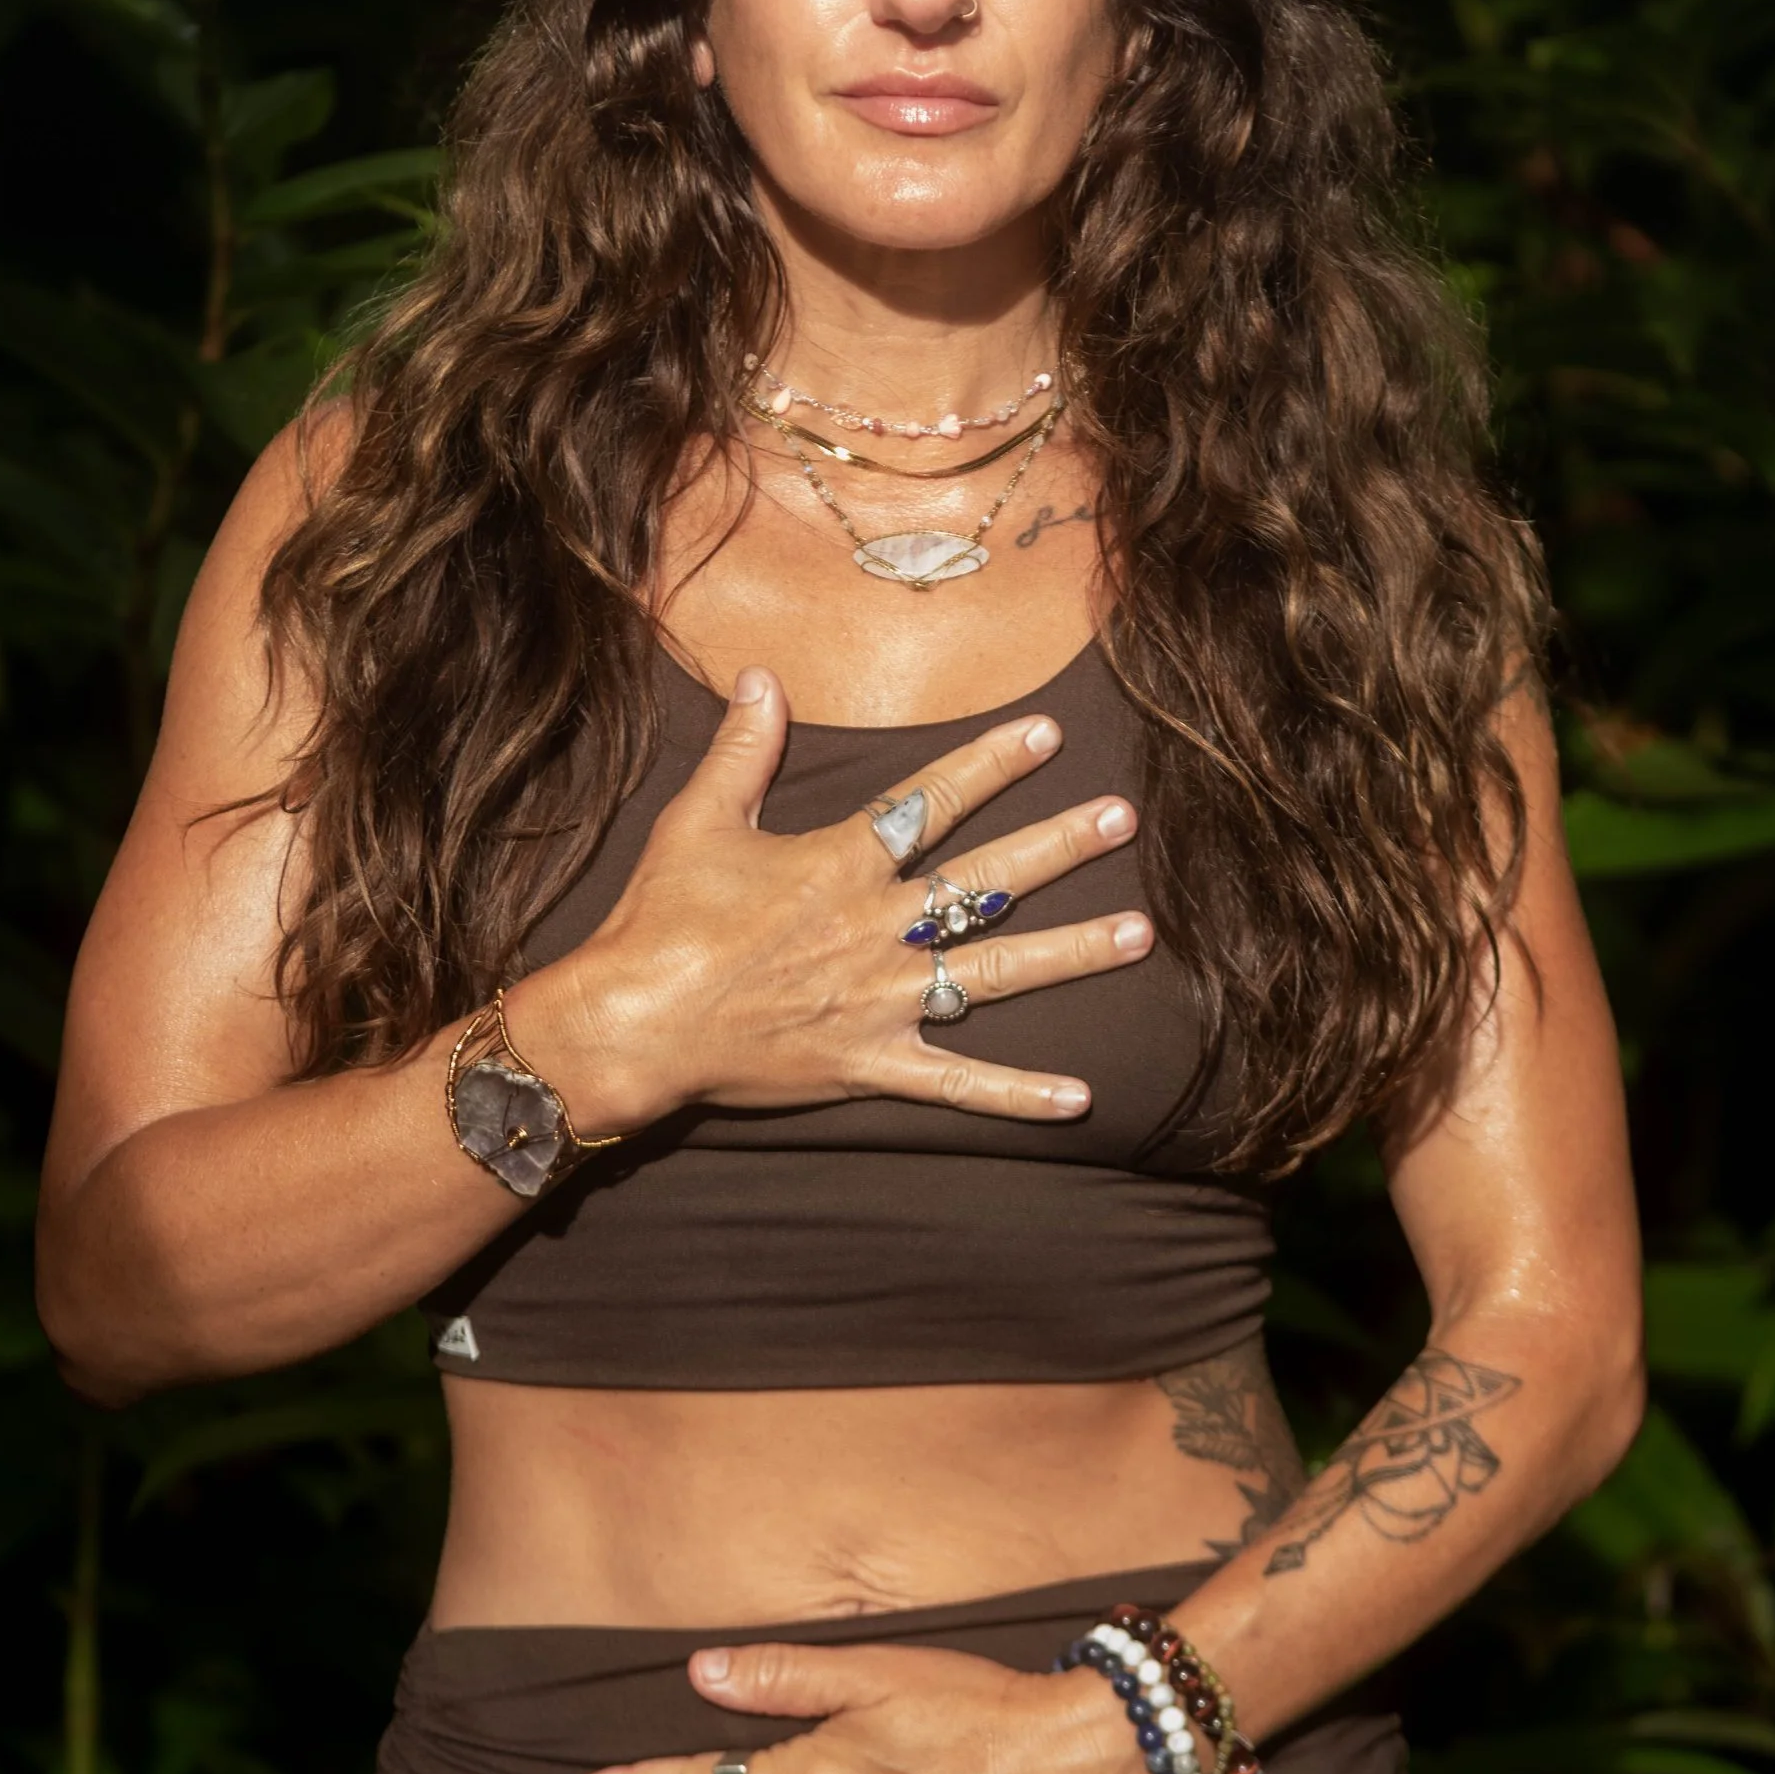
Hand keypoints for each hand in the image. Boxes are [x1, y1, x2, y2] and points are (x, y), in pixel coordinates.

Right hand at [513, 667, 1150, 1131]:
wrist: (634, 1024)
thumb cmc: (662, 921)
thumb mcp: (698, 821)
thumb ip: (743, 749)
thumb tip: (763, 677)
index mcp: (840, 864)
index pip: (933, 801)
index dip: (993, 764)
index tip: (1049, 735)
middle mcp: (877, 927)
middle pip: (987, 881)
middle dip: (1061, 846)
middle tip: (1124, 821)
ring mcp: (882, 999)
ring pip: (995, 971)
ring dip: (1071, 953)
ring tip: (1140, 933)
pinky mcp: (872, 1063)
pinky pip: (959, 1082)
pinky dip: (1018, 1093)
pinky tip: (1080, 1096)